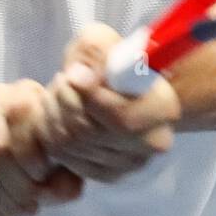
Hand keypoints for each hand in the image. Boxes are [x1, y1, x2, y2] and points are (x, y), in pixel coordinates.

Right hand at [0, 80, 82, 215]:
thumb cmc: (31, 138)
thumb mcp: (55, 147)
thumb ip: (67, 170)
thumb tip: (67, 190)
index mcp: (24, 93)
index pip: (25, 125)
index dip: (33, 161)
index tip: (42, 182)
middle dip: (17, 189)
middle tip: (30, 208)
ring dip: (1, 201)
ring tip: (16, 213)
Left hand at [39, 24, 181, 182]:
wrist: (119, 87)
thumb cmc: (112, 61)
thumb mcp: (105, 40)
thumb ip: (95, 49)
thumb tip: (80, 76)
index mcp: (163, 108)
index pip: (122, 119)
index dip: (89, 98)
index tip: (72, 74)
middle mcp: (152, 143)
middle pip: (89, 131)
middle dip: (65, 100)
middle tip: (62, 78)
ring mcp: (128, 164)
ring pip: (70, 143)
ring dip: (54, 112)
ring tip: (60, 90)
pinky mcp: (104, 174)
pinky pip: (61, 155)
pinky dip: (51, 129)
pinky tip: (59, 111)